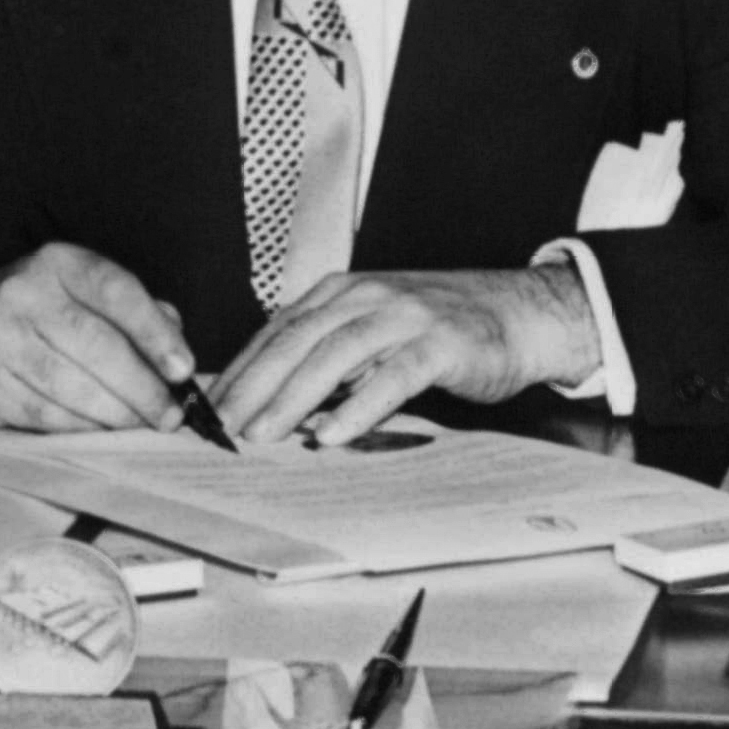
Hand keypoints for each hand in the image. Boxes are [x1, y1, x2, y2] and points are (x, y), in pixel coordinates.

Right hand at [0, 244, 194, 429]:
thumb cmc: (32, 312)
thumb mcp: (77, 290)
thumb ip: (132, 310)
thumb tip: (175, 344)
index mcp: (57, 263)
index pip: (115, 290)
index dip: (155, 332)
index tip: (183, 369)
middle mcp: (23, 294)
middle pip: (96, 346)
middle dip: (142, 388)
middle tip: (170, 415)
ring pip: (71, 387)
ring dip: (116, 415)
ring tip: (141, 426)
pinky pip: (45, 414)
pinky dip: (81, 427)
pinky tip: (100, 430)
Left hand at [218, 260, 606, 447]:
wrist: (521, 313)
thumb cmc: (444, 331)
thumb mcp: (377, 333)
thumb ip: (331, 358)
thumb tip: (272, 404)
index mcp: (344, 293)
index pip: (278, 331)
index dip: (240, 369)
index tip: (207, 410)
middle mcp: (367, 296)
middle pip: (296, 340)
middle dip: (253, 386)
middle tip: (221, 428)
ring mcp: (404, 316)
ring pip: (335, 356)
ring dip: (294, 397)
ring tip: (264, 434)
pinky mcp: (440, 343)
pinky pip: (391, 377)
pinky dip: (358, 407)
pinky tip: (333, 435)